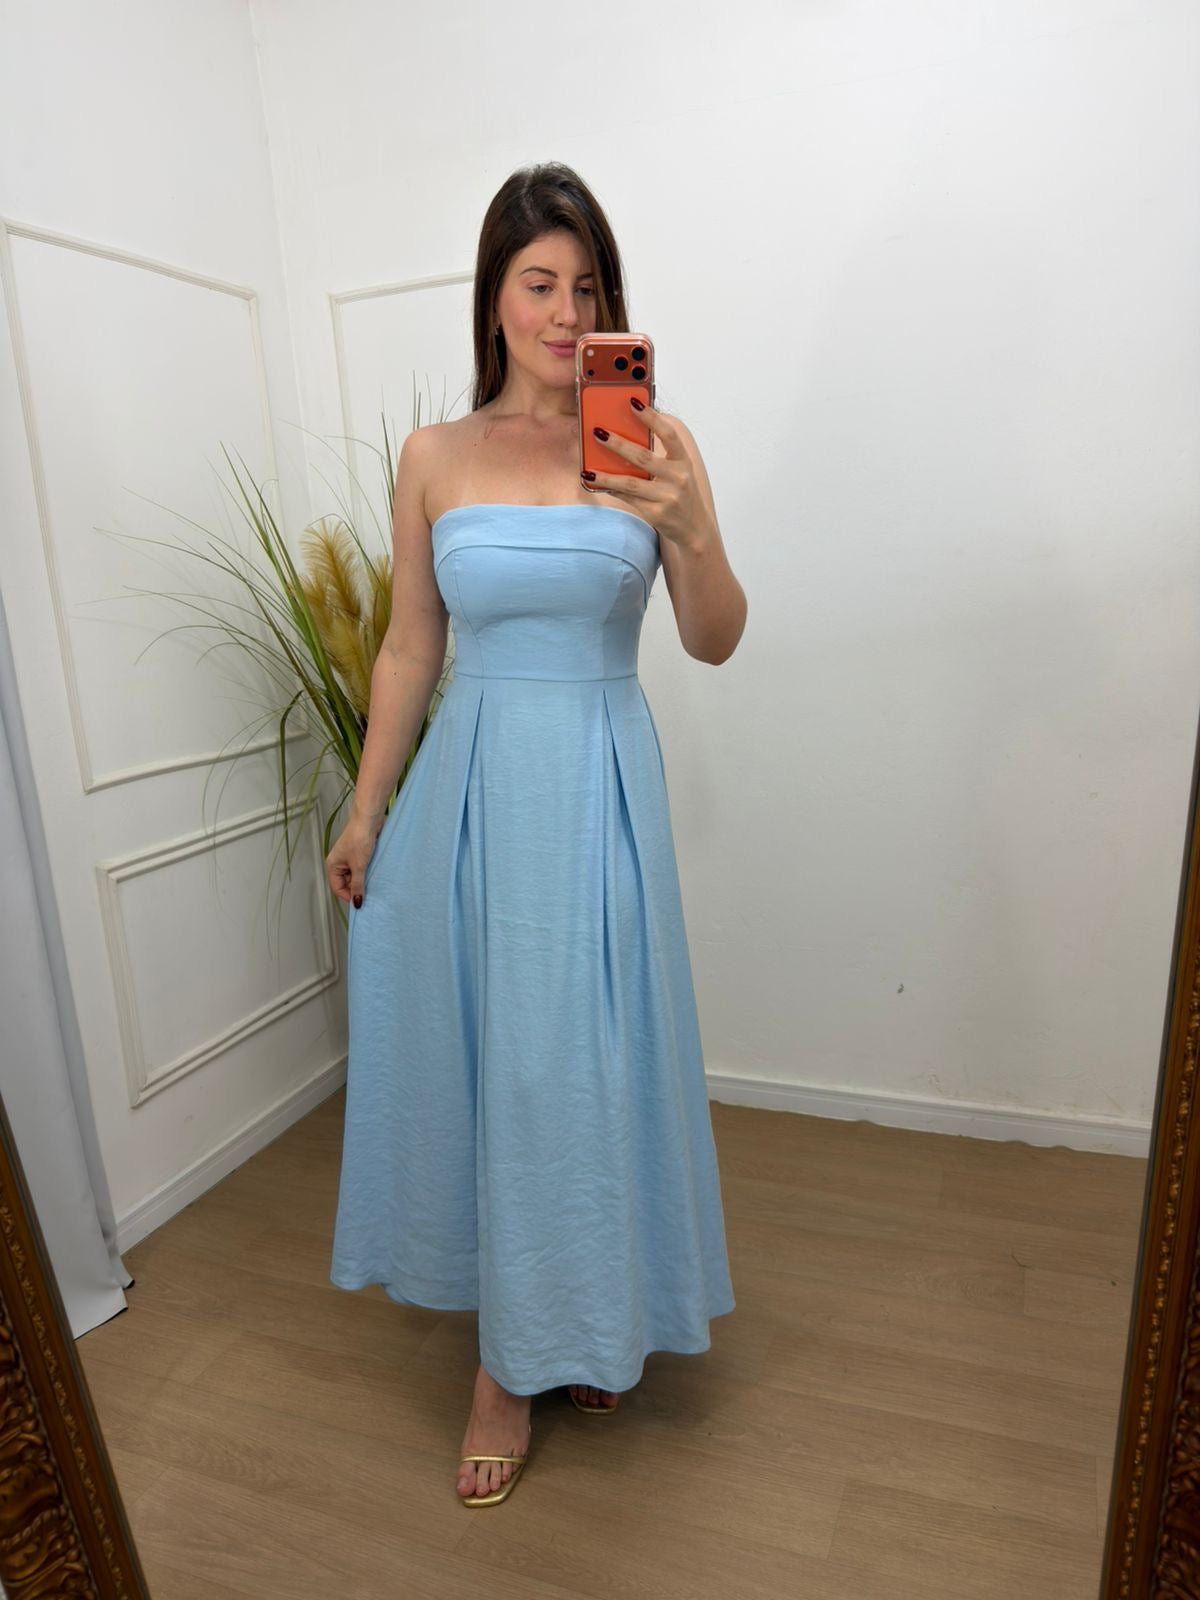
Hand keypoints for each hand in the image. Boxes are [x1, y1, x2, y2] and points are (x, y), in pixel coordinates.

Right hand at [325, 814, 384, 907]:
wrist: (369, 820)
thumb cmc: (360, 841)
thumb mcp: (359, 866)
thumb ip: (358, 886)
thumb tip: (357, 904)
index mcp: (333, 865)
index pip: (337, 888)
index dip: (348, 896)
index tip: (361, 902)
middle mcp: (339, 863)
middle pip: (346, 883)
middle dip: (357, 888)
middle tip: (369, 895)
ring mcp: (349, 858)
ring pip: (355, 876)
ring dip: (364, 880)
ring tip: (373, 885)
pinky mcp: (360, 853)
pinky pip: (362, 868)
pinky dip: (368, 872)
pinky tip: (375, 875)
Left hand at [582, 399, 714, 551]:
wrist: (694, 527)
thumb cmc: (680, 492)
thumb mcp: (677, 471)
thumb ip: (658, 456)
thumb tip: (624, 436)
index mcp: (683, 461)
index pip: (669, 434)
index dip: (651, 417)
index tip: (632, 402)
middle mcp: (678, 478)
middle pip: (643, 458)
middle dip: (618, 444)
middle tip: (598, 432)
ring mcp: (667, 497)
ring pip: (630, 483)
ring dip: (606, 476)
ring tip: (587, 470)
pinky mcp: (656, 513)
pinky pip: (628, 499)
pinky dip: (611, 490)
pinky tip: (597, 484)